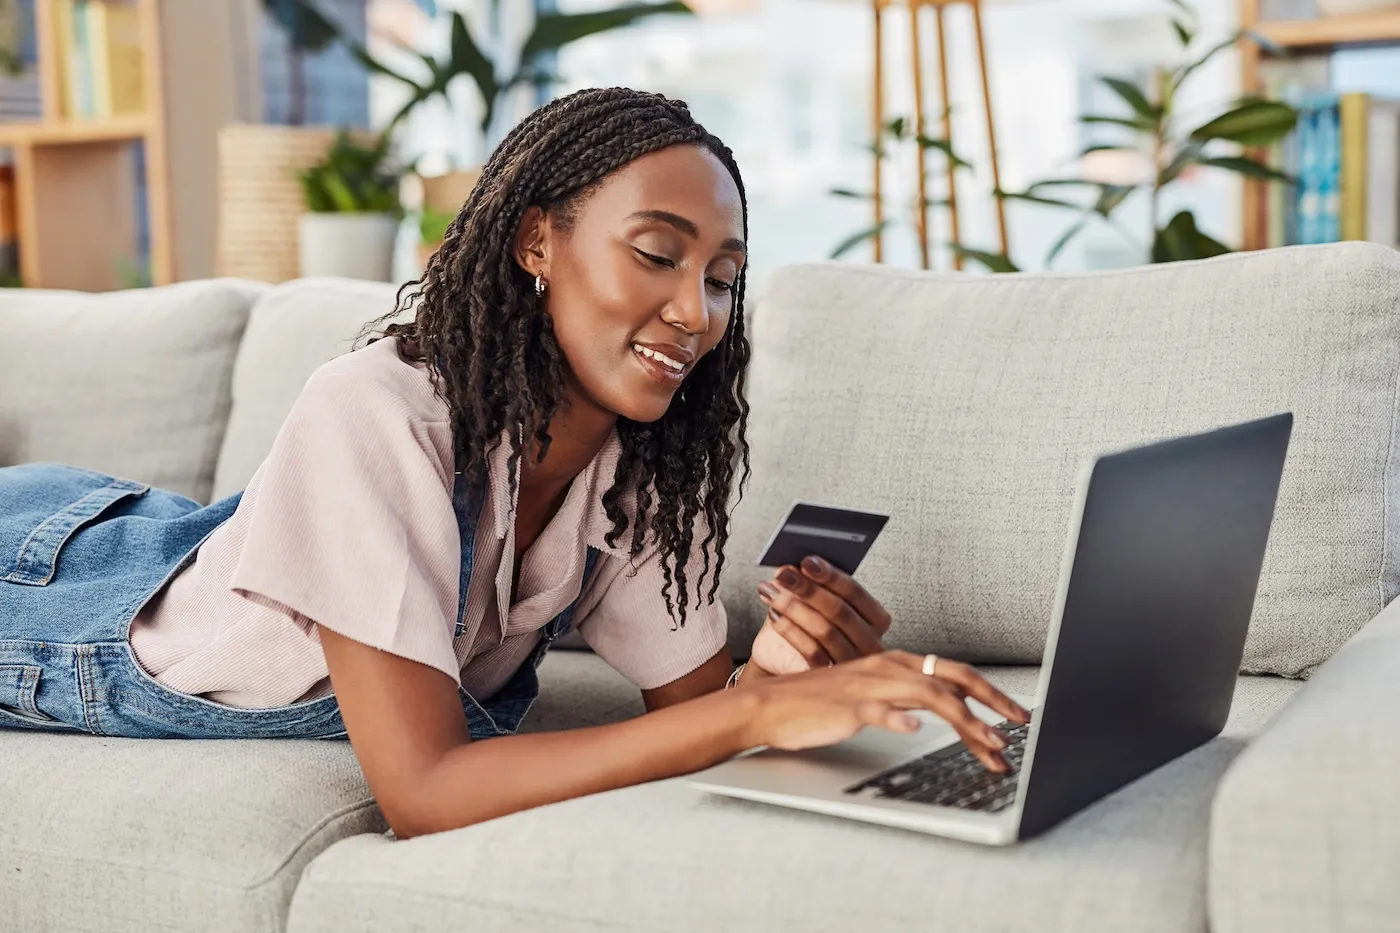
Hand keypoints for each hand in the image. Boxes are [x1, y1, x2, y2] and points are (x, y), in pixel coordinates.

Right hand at [743, 651, 1031, 771]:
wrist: (769, 706)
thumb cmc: (819, 704)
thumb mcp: (871, 696)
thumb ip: (906, 697)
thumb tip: (947, 709)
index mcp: (896, 664)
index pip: (953, 673)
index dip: (990, 693)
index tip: (1016, 715)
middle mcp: (888, 668)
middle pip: (951, 678)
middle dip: (992, 701)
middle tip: (1020, 726)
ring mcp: (869, 687)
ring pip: (928, 695)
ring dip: (964, 720)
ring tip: (990, 743)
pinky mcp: (848, 707)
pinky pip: (878, 710)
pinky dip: (899, 718)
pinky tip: (915, 729)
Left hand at [749, 555, 890, 674]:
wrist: (785, 658)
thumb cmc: (806, 623)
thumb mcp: (809, 598)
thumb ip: (807, 581)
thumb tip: (792, 566)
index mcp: (875, 617)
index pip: (855, 592)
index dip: (830, 576)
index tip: (806, 561)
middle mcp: (871, 642)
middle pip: (840, 612)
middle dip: (808, 589)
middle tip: (783, 574)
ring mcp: (852, 662)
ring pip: (826, 631)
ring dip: (794, 608)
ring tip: (772, 593)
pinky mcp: (830, 677)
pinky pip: (812, 652)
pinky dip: (790, 630)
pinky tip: (774, 615)